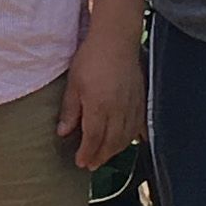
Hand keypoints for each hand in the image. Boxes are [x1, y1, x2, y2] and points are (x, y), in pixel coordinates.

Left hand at [59, 35, 142, 170]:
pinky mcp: (142, 100)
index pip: (94, 139)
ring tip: (105, 156)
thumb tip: (63, 133)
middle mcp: (119, 111)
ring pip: (127, 137)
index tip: (81, 163)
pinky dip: (133, 137)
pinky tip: (129, 142)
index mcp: (100, 107)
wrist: (116, 41)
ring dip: (116, 150)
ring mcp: (133, 106)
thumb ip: (70, 111)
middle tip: (91, 165)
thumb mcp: (73, 84)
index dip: (88, 153)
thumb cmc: (91, 59)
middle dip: (101, 156)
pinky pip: (140, 126)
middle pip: (112, 142)